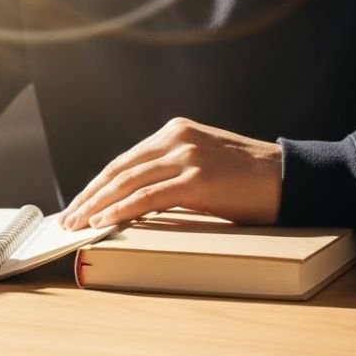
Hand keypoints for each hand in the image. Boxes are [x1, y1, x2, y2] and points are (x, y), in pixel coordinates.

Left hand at [59, 117, 281, 230]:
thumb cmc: (248, 179)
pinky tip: (103, 222)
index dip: (97, 184)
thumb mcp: (204, 163)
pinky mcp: (196, 179)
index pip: (125, 160)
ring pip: (127, 181)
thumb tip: (135, 200)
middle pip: (119, 169)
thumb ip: (172, 171)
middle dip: (89, 196)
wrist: (288, 178)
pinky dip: (121, 210)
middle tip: (67, 219)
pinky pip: (148, 196)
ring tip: (77, 224)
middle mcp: (177, 138)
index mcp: (176, 131)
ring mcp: (187, 156)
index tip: (78, 204)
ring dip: (97, 205)